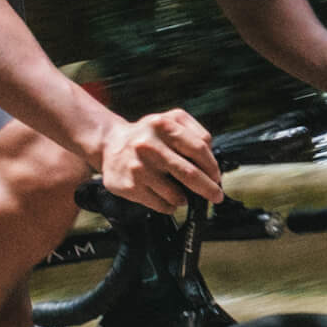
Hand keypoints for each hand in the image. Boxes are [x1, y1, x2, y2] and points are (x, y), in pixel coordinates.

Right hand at [97, 109, 222, 213]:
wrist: (110, 144)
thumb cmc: (148, 134)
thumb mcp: (170, 120)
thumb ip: (195, 133)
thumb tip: (211, 160)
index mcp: (162, 126)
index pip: (198, 149)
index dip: (212, 166)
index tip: (217, 177)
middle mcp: (148, 145)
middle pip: (189, 173)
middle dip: (208, 188)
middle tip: (216, 196)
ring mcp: (138, 167)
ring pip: (175, 194)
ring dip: (185, 199)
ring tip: (183, 195)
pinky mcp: (129, 186)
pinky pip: (160, 204)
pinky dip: (170, 206)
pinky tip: (168, 199)